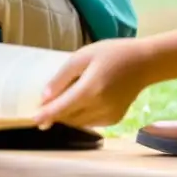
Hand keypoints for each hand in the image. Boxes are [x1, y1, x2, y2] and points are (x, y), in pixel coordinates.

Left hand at [33, 38, 152, 130]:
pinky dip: (80, 116)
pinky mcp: (114, 119)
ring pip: (79, 122)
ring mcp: (109, 116)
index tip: (33, 120)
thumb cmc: (111, 54)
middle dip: (55, 113)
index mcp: (90, 90)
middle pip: (69, 117)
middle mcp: (100, 107)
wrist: (143, 63)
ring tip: (62, 99)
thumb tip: (45, 97)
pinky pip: (90, 122)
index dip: (46, 115)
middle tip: (44, 103)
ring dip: (67, 115)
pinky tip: (80, 101)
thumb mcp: (82, 57)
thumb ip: (62, 77)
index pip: (62, 108)